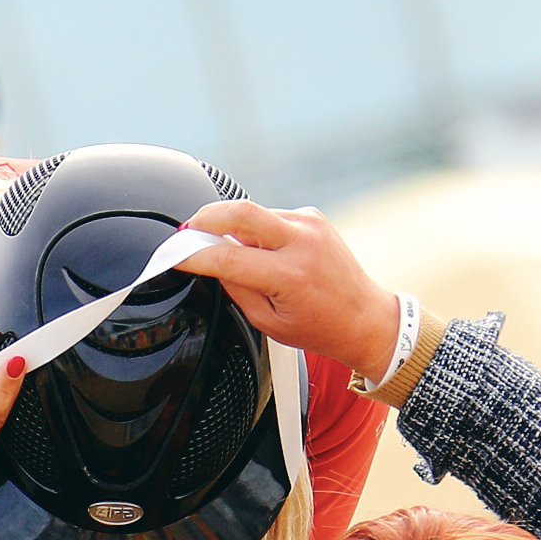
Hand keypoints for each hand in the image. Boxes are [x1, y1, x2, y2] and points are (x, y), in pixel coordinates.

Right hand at [172, 201, 404, 382]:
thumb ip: (236, 288)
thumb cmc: (320, 327)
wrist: (365, 318)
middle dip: (203, 218)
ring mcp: (310, 224)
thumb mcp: (268, 321)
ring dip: (231, 226)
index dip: (194, 256)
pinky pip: (270, 216)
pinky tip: (259, 249)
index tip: (175, 256)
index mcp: (289, 275)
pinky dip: (255, 229)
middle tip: (186, 231)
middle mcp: (302, 242)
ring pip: (253, 212)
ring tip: (225, 248)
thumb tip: (210, 262)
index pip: (227, 257)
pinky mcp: (313, 216)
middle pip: (238, 211)